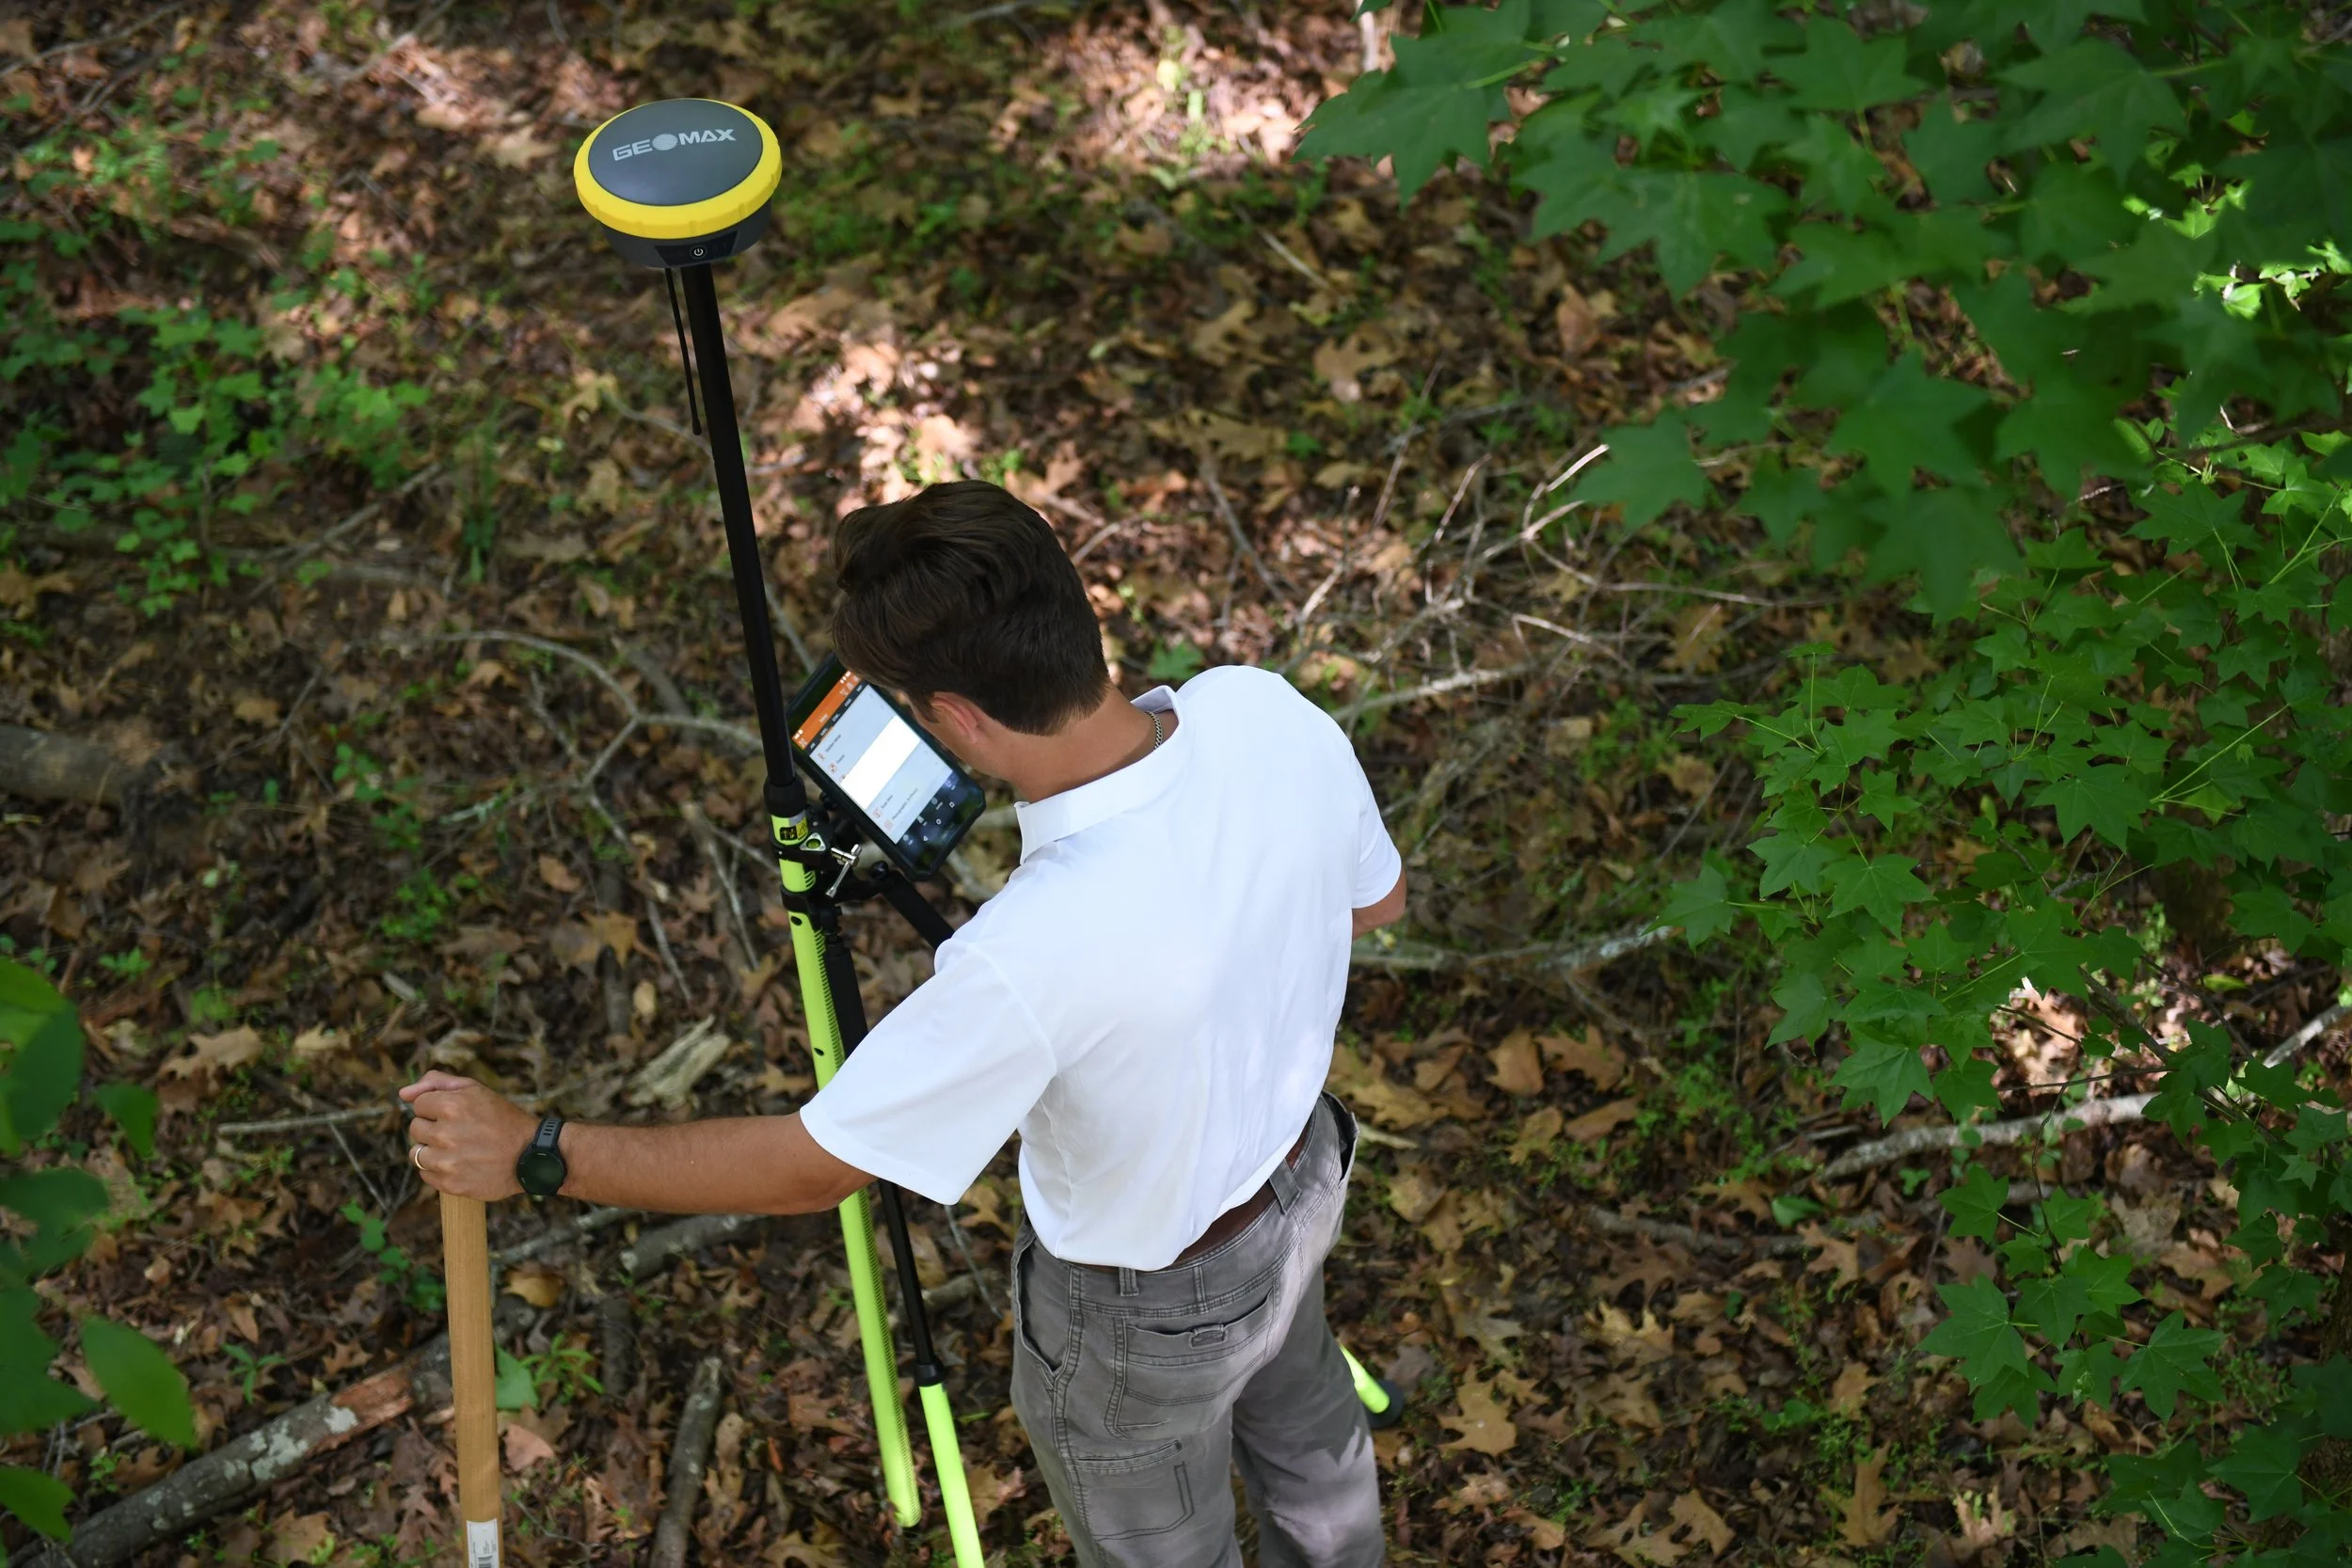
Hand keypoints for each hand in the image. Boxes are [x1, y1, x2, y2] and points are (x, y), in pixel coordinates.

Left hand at [399, 1071, 536, 1200]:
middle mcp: (445, 1133)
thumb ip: (437, 1083)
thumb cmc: (503, 1120)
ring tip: (458, 1150)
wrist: (532, 1156)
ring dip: (432, 1151)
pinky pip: (426, 1175)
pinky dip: (439, 1170)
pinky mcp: (450, 1184)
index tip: (456, 1114)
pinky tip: (459, 1165)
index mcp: (451, 1105)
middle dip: (433, 1128)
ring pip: (416, 1153)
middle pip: (415, 1128)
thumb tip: (402, 1094)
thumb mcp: (475, 1090)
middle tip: (459, 1132)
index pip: (418, 1105)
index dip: (436, 1108)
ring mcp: (446, 1161)